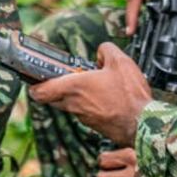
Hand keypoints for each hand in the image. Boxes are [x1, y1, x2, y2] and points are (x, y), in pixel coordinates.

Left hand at [28, 43, 150, 146]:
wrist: (143, 124)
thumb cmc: (130, 95)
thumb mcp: (120, 61)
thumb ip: (106, 50)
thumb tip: (101, 52)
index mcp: (74, 87)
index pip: (40, 91)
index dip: (33, 85)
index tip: (34, 78)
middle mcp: (74, 104)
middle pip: (52, 98)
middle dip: (54, 88)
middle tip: (64, 77)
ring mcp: (83, 117)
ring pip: (68, 105)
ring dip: (73, 96)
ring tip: (90, 85)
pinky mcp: (94, 126)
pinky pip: (83, 113)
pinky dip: (87, 104)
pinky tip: (104, 97)